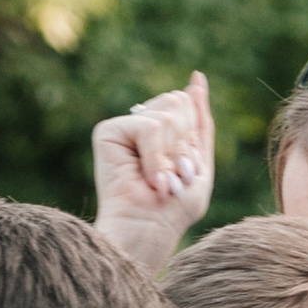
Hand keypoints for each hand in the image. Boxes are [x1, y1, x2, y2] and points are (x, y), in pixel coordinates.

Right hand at [92, 71, 213, 272]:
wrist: (148, 230)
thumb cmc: (174, 207)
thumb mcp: (199, 160)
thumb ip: (200, 119)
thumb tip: (196, 77)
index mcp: (160, 129)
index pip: (188, 105)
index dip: (192, 142)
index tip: (181, 174)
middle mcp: (139, 123)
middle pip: (178, 102)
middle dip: (184, 145)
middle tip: (171, 177)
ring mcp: (122, 126)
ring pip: (168, 113)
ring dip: (172, 155)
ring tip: (159, 181)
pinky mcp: (107, 131)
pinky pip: (150, 126)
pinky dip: (156, 157)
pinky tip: (148, 179)